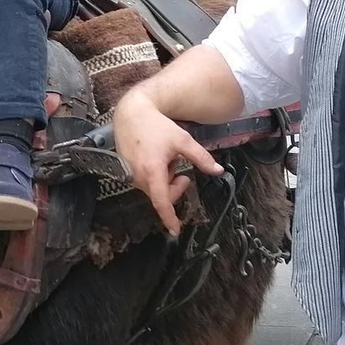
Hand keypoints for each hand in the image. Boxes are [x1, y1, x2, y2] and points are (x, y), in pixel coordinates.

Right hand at [113, 87, 221, 237]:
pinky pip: (145, 182)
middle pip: (162, 195)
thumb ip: (201, 157)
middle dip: (175, 188)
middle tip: (183, 173)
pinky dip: (155, 175)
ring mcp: (130, 175)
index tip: (175, 230)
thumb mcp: (183, 140)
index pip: (162, 201)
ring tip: (166, 159)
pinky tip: (155, 157)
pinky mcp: (126, 172)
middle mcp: (139, 176)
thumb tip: (218, 170)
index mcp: (153, 170)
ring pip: (154, 188)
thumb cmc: (156, 126)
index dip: (169, 217)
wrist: (131, 113)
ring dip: (165, 179)